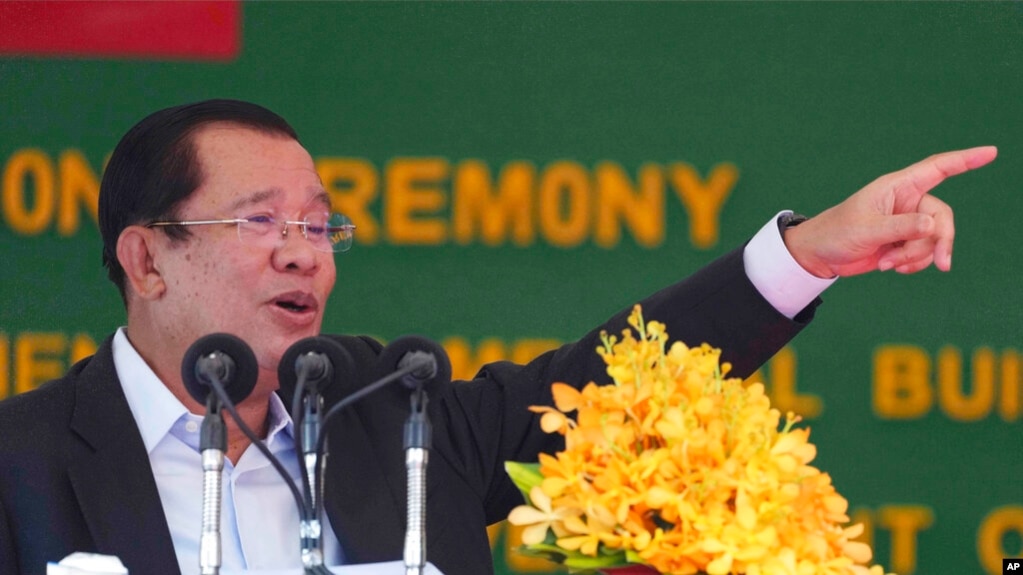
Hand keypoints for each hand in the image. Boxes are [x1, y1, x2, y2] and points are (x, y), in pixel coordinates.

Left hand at [783, 146, 997, 276]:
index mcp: (897, 187)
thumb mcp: (867, 230)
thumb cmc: (836, 233)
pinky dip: (912, 264)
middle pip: (943, 217)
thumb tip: (933, 225)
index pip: (937, 169)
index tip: (991, 152)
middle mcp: (906, 202)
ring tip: (888, 264)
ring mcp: (907, 224)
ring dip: (916, 257)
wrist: (820, 256)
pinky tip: (891, 267)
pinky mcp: (904, 243)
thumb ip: (901, 227)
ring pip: (934, 240)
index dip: (965, 160)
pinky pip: (925, 254)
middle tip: (941, 264)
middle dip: (939, 242)